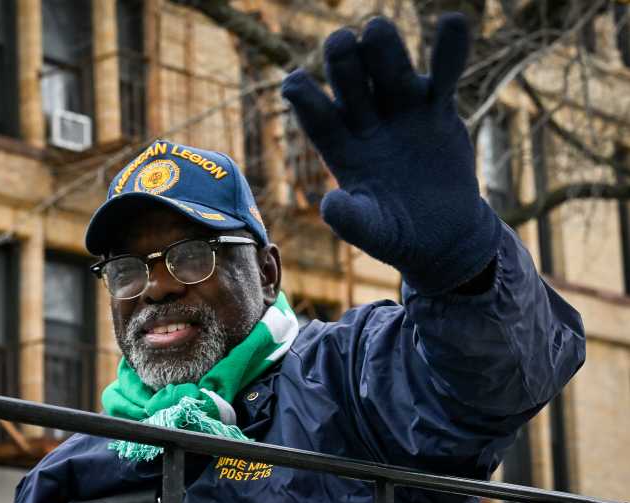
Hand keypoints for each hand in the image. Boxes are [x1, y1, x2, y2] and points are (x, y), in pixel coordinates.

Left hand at [281, 14, 500, 294]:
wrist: (442, 235)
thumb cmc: (397, 234)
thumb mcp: (372, 232)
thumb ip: (351, 220)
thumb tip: (329, 205)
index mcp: (341, 149)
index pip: (317, 117)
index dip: (305, 98)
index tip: (294, 83)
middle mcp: (366, 122)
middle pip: (350, 83)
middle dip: (342, 63)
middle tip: (340, 44)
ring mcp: (401, 112)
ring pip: (389, 70)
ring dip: (383, 49)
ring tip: (376, 29)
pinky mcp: (437, 111)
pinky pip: (443, 76)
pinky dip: (448, 52)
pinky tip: (453, 23)